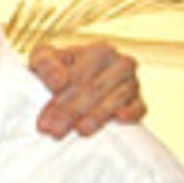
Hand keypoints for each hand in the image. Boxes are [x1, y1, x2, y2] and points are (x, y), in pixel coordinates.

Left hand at [29, 41, 145, 138]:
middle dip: (72, 112)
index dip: (60, 100)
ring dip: (97, 116)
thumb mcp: (43, 59)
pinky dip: (132, 112)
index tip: (45, 121)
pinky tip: (120, 118)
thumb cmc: (57, 69)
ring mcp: (132, 82)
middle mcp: (120, 63)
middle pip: (95, 89)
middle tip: (56, 131)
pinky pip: (139, 107)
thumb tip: (59, 82)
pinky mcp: (139, 101)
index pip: (79, 77)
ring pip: (115, 98)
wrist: (72, 80)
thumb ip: (46, 64)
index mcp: (99, 51)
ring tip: (80, 130)